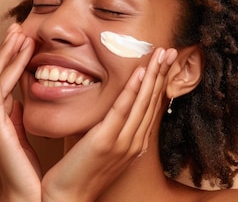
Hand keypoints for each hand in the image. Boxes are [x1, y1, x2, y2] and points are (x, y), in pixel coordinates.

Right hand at [0, 23, 41, 201]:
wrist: (26, 196)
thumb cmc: (28, 170)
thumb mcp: (25, 135)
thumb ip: (19, 116)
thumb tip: (21, 99)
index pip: (4, 78)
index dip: (12, 57)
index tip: (24, 37)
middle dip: (6, 47)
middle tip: (18, 26)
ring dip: (7, 51)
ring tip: (19, 32)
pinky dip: (8, 66)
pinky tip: (18, 51)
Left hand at [40, 47, 177, 201]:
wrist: (66, 197)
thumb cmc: (78, 170)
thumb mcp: (99, 143)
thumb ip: (108, 125)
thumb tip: (107, 107)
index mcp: (134, 143)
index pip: (151, 106)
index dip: (159, 82)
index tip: (164, 61)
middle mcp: (134, 142)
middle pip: (152, 101)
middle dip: (162, 74)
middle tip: (171, 51)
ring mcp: (122, 143)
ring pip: (143, 102)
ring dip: (153, 76)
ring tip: (161, 54)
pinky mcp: (106, 142)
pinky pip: (122, 111)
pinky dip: (132, 91)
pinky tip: (139, 73)